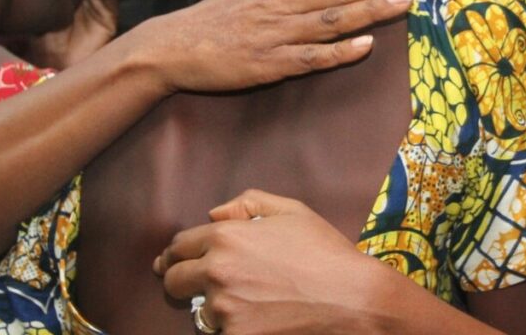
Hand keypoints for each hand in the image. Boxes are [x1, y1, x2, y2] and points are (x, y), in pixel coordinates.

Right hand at [133, 0, 430, 93]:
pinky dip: (338, 52)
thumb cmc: (216, 16)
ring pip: (332, 20)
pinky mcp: (270, 65)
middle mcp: (284, 5)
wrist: (174, 46)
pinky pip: (310, 58)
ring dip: (371, 10)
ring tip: (405, 1)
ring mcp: (278, 34)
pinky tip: (365, 46)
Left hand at [154, 190, 388, 334]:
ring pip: (199, 312)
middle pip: (175, 281)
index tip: (172, 262)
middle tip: (192, 286)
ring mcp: (224, 310)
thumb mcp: (293, 212)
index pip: (179, 246)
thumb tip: (214, 213)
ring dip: (212, 308)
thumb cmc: (326, 254)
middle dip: (180, 280)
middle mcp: (217, 272)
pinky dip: (232, 328)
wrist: (353, 300)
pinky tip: (255, 321)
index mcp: (226, 237)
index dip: (175, 254)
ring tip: (240, 305)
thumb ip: (249, 203)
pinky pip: (219, 334)